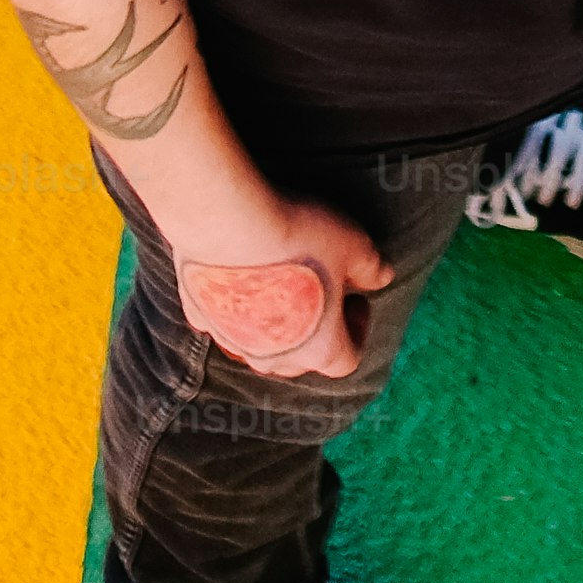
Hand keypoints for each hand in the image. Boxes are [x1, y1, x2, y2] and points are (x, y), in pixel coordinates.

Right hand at [182, 198, 391, 378]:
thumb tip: (383, 276)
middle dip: (313, 333)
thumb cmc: (297, 238)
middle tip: (320, 292)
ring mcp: (231, 338)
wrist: (227, 220)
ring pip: (256, 349)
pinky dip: (229, 308)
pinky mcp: (200, 314)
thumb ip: (372, 268)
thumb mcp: (354, 246)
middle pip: (298, 362)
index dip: (357, 331)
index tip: (354, 298)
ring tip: (278, 289)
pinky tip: (235, 280)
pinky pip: (219, 322)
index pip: (346, 360)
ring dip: (271, 327)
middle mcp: (272, 356)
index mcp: (317, 348)